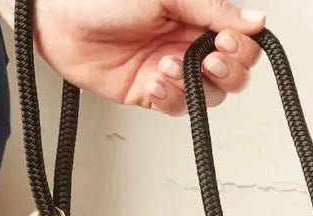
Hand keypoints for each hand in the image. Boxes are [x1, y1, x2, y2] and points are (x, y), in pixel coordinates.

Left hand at [0, 0, 266, 113]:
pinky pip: (175, 108)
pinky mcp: (148, 92)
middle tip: (209, 60)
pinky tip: (156, 81)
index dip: (241, 48)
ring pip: (207, 95)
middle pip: (231, 73)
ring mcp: (169, 69)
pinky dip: (171, 98)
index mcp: (195, 15)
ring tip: (169, 66)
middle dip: (227, 71)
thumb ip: (213, 9)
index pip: (238, 40)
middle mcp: (186, 42)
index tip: (227, 43)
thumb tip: (257, 20)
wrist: (55, 14)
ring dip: (194, 85)